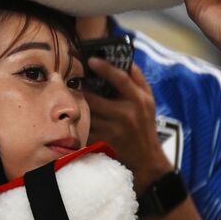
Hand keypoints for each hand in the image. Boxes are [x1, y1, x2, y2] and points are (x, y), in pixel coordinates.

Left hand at [84, 59, 170, 187]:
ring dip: (79, 107)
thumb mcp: (149, 102)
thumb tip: (127, 60)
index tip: (90, 60)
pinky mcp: (103, 141)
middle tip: (72, 84)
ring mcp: (113, 129)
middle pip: (94, 97)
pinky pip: (86, 127)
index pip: (120, 79)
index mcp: (139, 101)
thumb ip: (138, 80)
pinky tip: (76, 119)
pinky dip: (80, 122)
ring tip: (71, 100)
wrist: (146, 160)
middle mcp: (126, 114)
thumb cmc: (145, 126)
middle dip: (82, 91)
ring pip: (87, 113)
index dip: (104, 68)